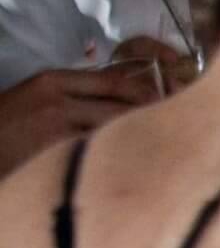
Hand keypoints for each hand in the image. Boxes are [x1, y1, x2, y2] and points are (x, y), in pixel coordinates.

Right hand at [0, 59, 166, 181]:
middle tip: (174, 128)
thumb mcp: (38, 97)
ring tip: (162, 150)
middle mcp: (59, 97)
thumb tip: (119, 100)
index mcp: (55, 80)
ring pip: (113, 129)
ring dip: (138, 138)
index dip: (147, 91)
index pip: (116, 81)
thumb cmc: (8, 124)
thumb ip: (75, 95)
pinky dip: (115, 158)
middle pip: (121, 104)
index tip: (169, 100)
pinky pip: (96, 152)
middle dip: (151, 116)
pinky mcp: (54, 151)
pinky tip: (131, 168)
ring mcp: (57, 125)